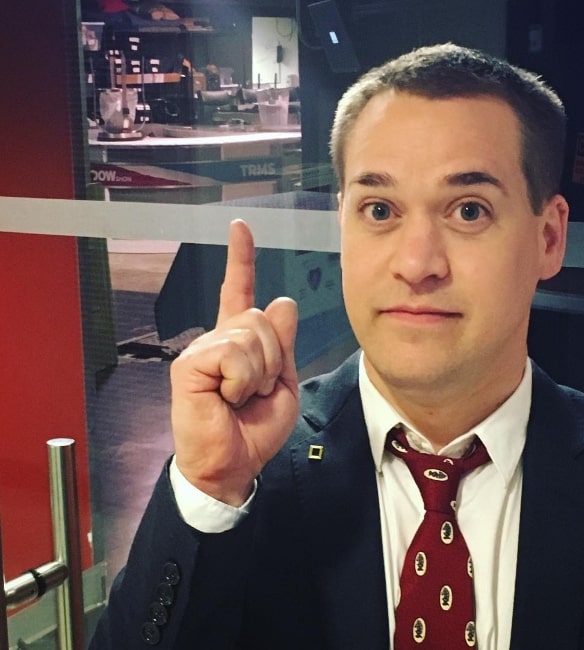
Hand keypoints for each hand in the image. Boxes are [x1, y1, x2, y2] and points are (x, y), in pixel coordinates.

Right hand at [170, 220, 298, 505]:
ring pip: (251, 334)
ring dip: (259, 373)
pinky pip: (234, 354)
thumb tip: (281, 301)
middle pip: (261, 317)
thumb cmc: (254, 429)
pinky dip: (243, 381)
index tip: (240, 227)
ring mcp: (201, 349)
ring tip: (240, 397)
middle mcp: (217, 339)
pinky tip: (227, 398)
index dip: (241, 259)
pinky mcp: (189, 365)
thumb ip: (283, 345)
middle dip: (273, 359)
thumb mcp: (282, 383)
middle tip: (256, 390)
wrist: (233, 465)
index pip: (239, 291)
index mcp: (238, 342)